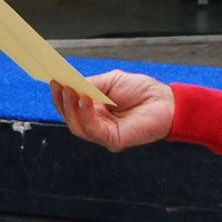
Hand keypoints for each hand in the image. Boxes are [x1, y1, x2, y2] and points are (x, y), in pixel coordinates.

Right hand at [51, 71, 173, 151]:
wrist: (167, 102)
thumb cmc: (142, 91)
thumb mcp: (111, 82)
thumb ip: (91, 85)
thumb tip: (69, 85)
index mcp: (95, 110)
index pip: (71, 106)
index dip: (60, 95)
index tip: (53, 80)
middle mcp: (97, 124)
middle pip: (70, 118)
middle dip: (62, 101)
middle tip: (59, 85)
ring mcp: (104, 134)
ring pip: (77, 126)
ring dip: (71, 108)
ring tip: (71, 90)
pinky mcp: (113, 140)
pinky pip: (93, 130)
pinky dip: (86, 115)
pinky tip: (86, 100)